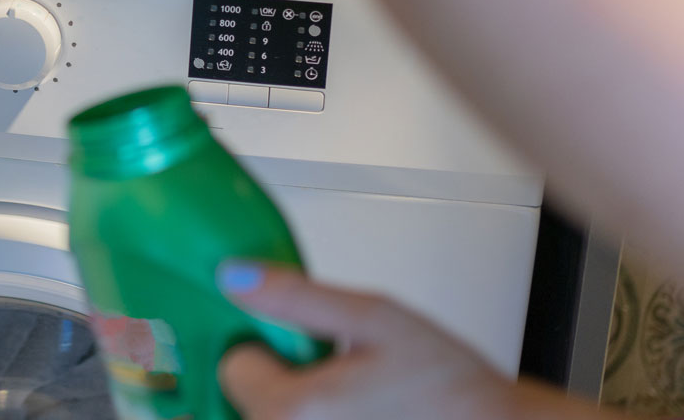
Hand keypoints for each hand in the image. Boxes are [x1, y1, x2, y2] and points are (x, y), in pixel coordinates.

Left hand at [216, 262, 604, 419]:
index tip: (301, 345)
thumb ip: (298, 297)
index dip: (265, 347)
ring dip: (293, 407)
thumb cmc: (451, 390)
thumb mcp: (376, 317)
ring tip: (349, 401)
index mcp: (291, 409)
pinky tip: (353, 416)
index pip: (231, 365)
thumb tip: (235, 276)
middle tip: (333, 374)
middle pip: (243, 402)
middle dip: (277, 381)